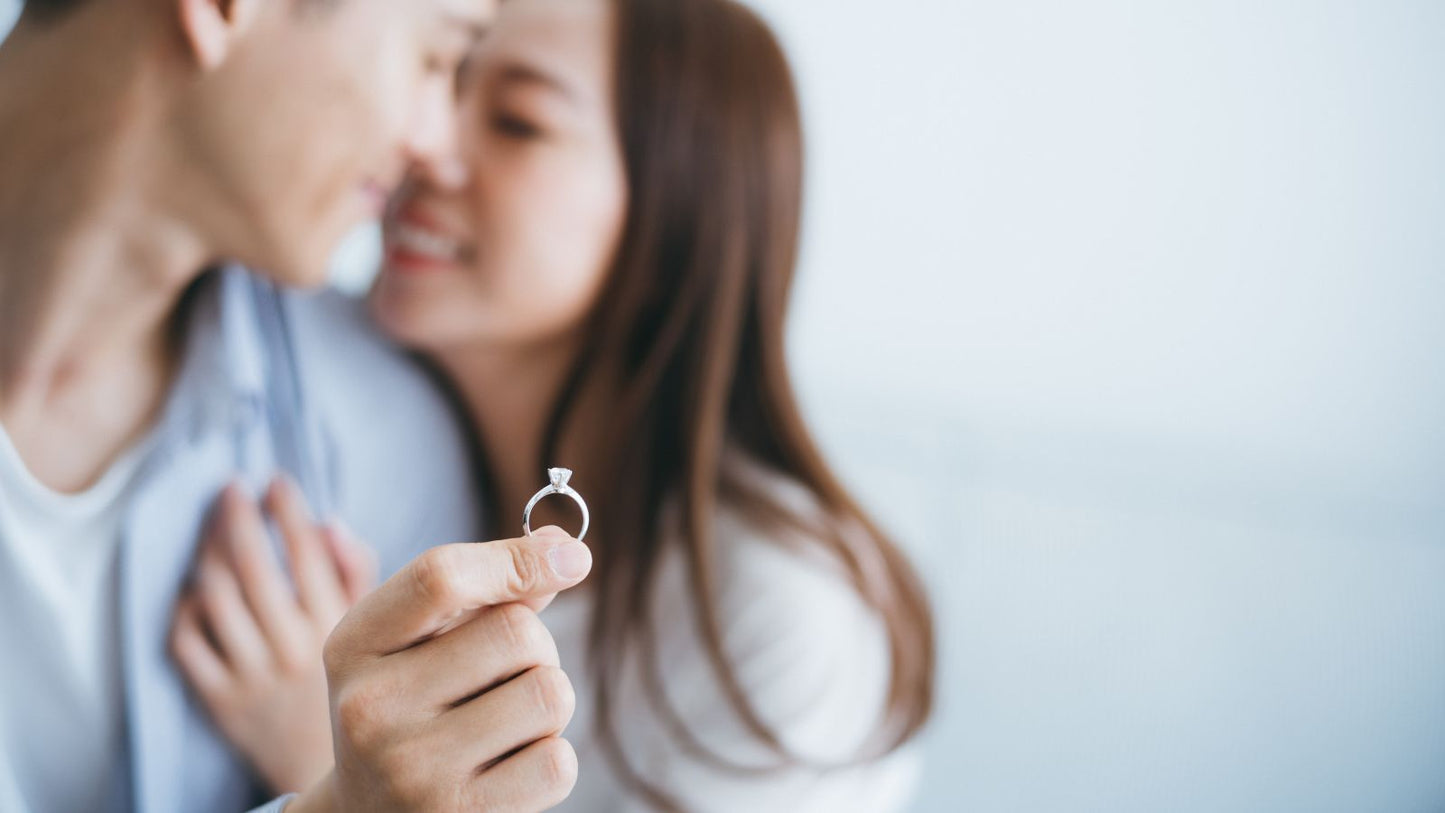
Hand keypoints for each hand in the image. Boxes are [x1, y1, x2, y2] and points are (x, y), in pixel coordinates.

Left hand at [169, 477, 377, 793]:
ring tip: (212, 528)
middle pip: (253, 567)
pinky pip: (188, 645)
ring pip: (215, 599)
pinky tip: (194, 589)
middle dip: (237, 518)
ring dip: (207, 553)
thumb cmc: (368, 688)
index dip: (288, 509)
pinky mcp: (222, 703)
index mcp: (342, 629)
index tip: (277, 481)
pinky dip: (184, 609)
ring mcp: (255, 676)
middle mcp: (296, 650)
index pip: (308, 552)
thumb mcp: (385, 632)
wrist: (346, 780)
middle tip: (231, 490)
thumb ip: (361, 576)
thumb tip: (329, 523)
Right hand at [286, 525, 592, 812]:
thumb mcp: (421, 642)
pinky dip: (551, 758)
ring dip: (548, 703)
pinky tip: (508, 767)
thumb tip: (564, 548)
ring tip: (507, 722)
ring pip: (549, 693)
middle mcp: (371, 707)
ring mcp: (413, 769)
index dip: (519, 559)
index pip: (441, 577)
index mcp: (354, 645)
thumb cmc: (413, 708)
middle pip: (517, 632)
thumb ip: (487, 591)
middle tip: (505, 677)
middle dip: (537, 647)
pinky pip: (558, 761)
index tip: (573, 557)